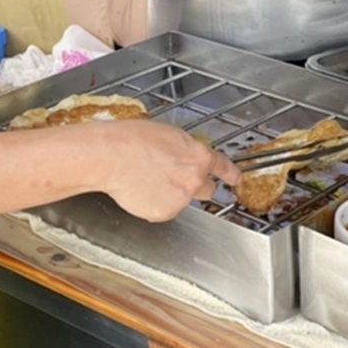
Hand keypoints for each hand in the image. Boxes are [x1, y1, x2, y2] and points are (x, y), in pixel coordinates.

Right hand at [100, 122, 242, 221]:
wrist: (112, 156)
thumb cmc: (133, 139)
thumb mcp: (169, 135)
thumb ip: (186, 150)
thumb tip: (187, 157)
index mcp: (199, 156)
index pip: (223, 167)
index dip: (231, 174)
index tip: (236, 179)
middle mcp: (195, 179)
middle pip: (207, 190)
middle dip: (196, 186)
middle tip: (176, 178)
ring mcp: (181, 199)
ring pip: (182, 200)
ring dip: (172, 194)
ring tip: (148, 179)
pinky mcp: (164, 213)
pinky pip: (165, 210)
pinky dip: (156, 204)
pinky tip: (142, 190)